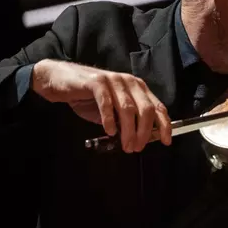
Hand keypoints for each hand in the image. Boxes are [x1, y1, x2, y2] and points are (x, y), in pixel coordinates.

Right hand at [31, 59, 170, 152]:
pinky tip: (109, 131)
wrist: (60, 81)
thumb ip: (128, 121)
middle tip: (137, 148)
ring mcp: (114, 80)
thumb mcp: (114, 112)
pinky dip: (110, 119)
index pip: (158, 107)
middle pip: (146, 109)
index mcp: (138, 88)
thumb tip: (142, 139)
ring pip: (128, 108)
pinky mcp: (96, 81)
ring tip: (125, 145)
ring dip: (129, 130)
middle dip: (144, 132)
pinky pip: (107, 102)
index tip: (166, 141)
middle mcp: (130, 82)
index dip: (164, 125)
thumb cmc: (89, 98)